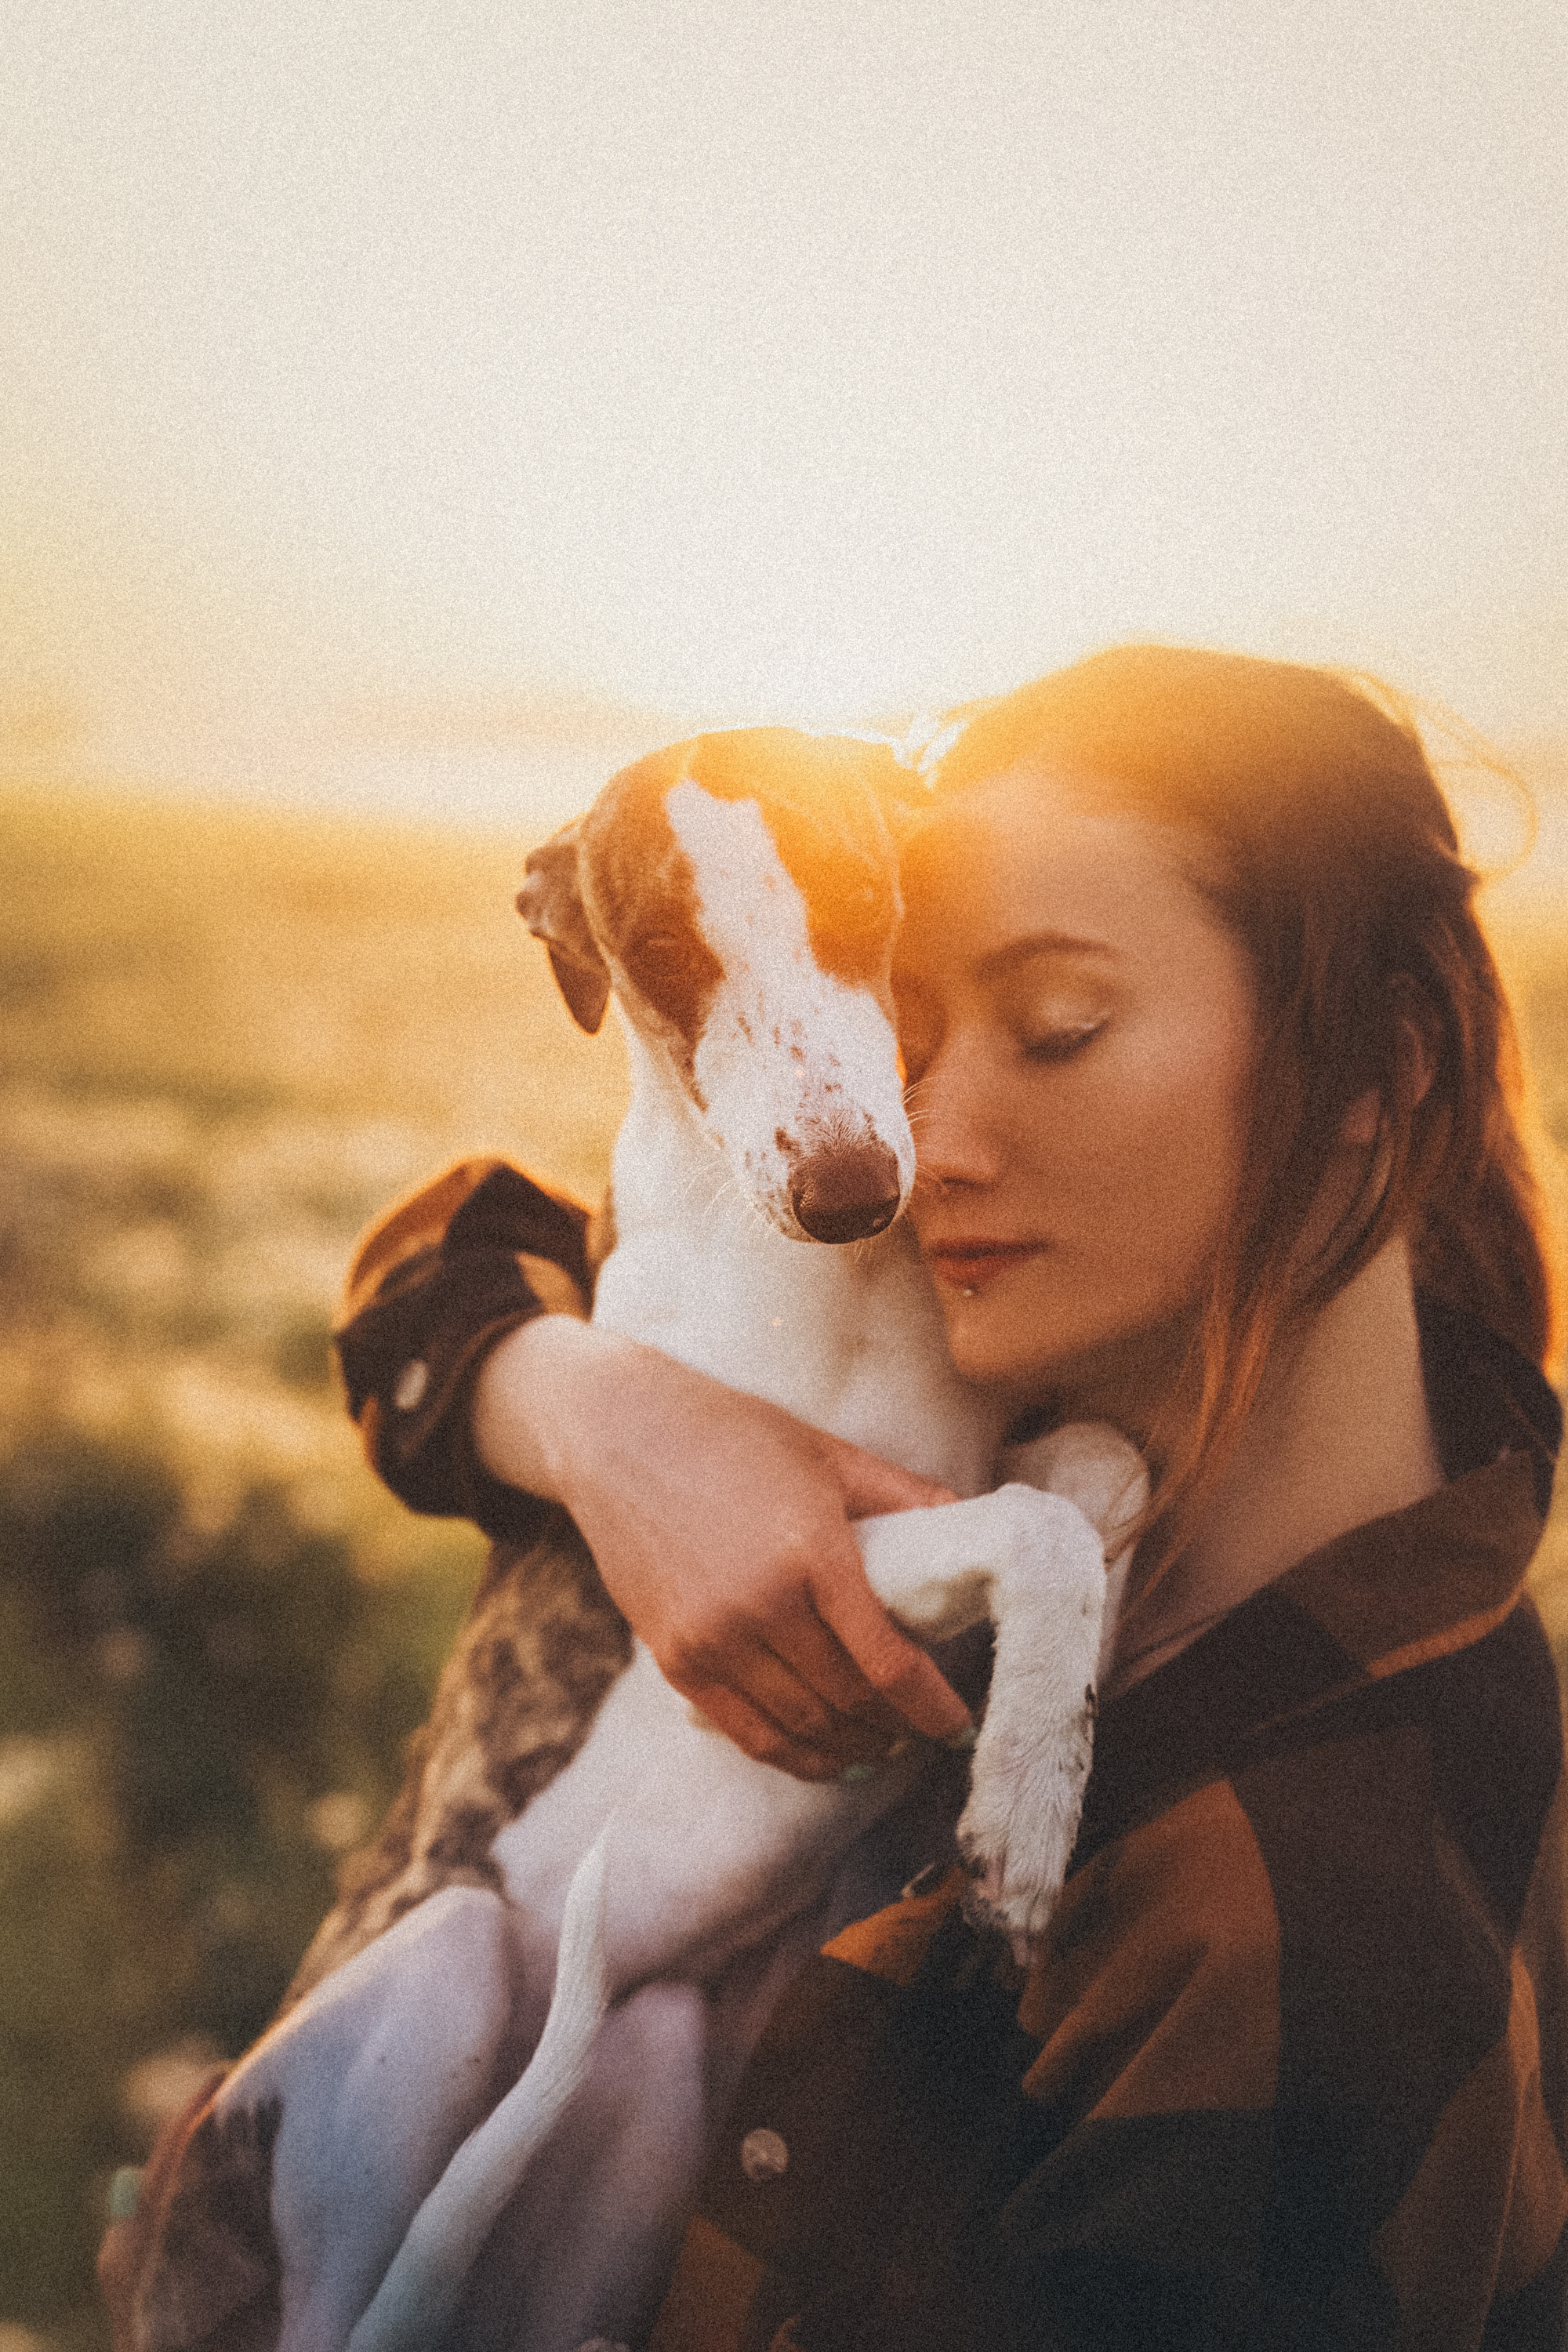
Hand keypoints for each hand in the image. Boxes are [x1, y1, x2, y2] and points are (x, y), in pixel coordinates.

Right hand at [472, 1318, 974, 1779]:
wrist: (619, 1433)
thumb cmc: (736, 1435)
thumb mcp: (830, 1455)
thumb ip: (903, 1495)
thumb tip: (972, 1522)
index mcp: (812, 1553)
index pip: (887, 1662)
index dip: (932, 1707)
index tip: (959, 1725)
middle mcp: (760, 1606)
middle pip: (847, 1702)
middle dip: (896, 1727)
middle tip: (925, 1730)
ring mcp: (711, 1639)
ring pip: (800, 1727)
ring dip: (850, 1749)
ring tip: (881, 1745)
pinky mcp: (674, 1658)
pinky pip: (746, 1731)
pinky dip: (793, 1756)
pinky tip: (823, 1754)